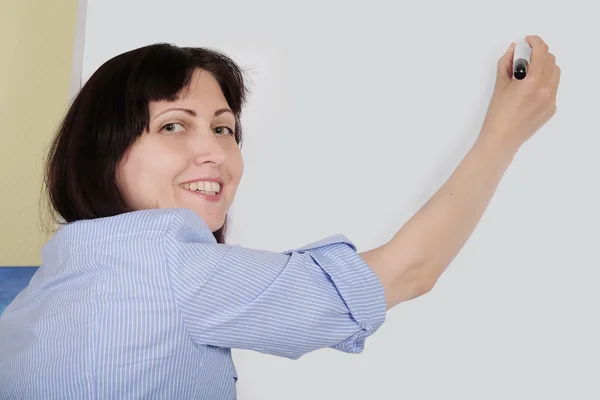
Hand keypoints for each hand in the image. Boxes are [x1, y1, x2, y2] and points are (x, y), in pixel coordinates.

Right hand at [479, 35, 560, 151]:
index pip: (541, 52)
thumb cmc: (497, 115)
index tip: (529, 40)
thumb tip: (513, 50)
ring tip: (530, 72)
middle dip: (539, 54)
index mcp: (532, 82)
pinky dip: (544, 82)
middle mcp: (546, 89)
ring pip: (555, 73)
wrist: (502, 138)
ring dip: (545, 67)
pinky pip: (553, 88)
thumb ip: (507, 64)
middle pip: (551, 60)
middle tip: (526, 56)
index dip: (535, 41)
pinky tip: (531, 89)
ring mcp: (551, 99)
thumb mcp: (499, 85)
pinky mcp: (551, 108)